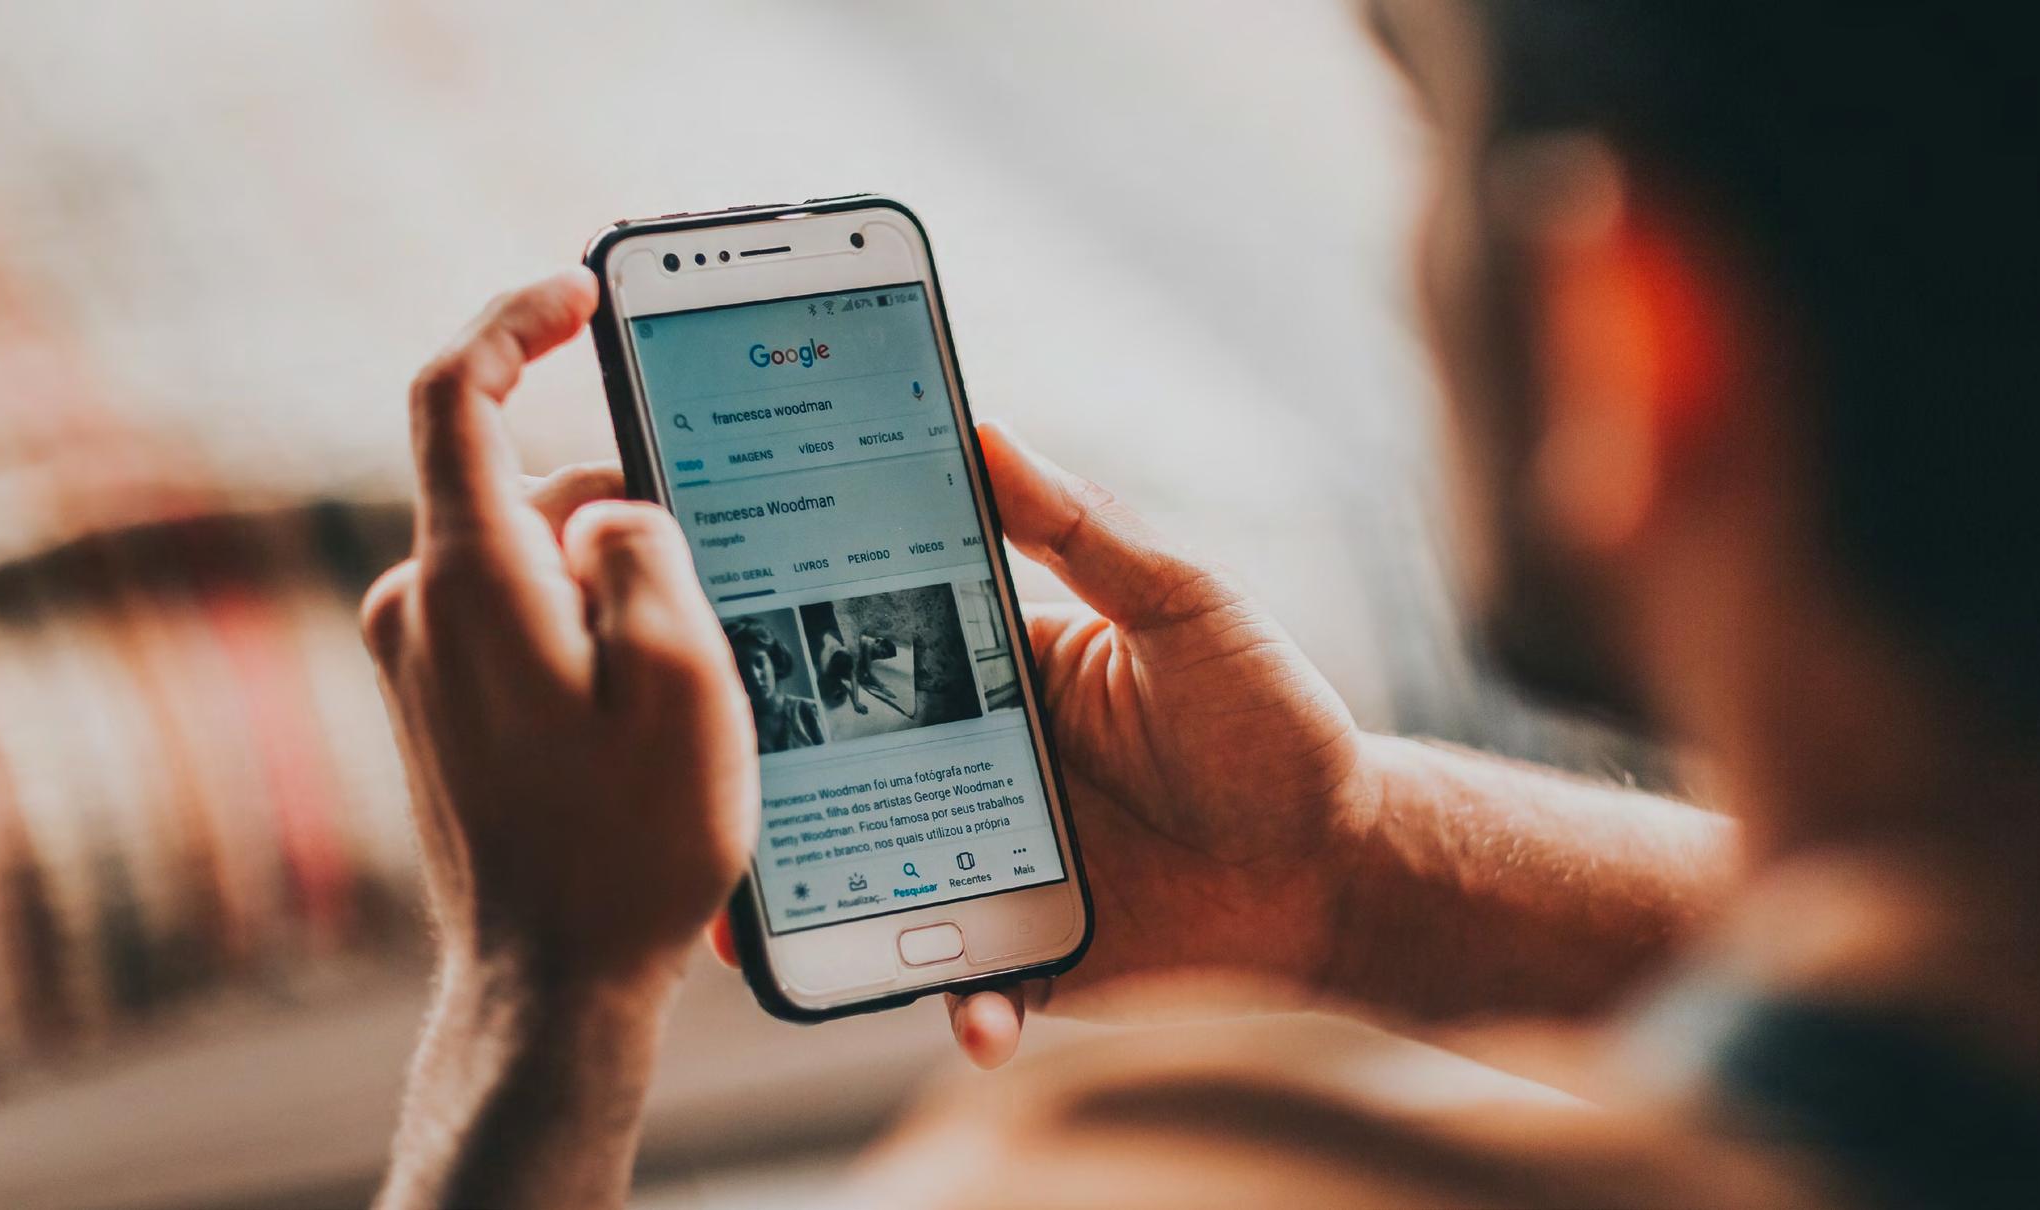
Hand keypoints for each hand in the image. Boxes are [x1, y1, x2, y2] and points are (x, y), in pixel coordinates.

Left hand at [364, 270, 757, 992]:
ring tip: (708, 676)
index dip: (514, 319)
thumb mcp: (684, 679)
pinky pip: (527, 621)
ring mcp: (423, 662)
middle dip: (631, 504)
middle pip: (529, 487)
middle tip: (728, 572)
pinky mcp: (441, 709)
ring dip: (621, 583)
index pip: (452, 394)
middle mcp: (421, 607)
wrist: (554, 984)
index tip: (582, 290)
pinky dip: (594, 629)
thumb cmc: (632, 840)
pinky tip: (661, 711)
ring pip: (537, 560)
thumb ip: (647, 551)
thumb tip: (611, 504)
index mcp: (470, 579)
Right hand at [711, 424, 1374, 1065]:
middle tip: (695, 785)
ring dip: (813, 916)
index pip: (874, 646)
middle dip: (760, 791)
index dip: (792, 637)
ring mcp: (994, 870)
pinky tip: (977, 1019)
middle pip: (840, 780)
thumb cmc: (1275, 724)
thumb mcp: (1186, 609)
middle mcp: (977, 772)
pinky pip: (973, 990)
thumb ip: (1088, 533)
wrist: (1344, 868)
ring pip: (871, 890)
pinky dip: (967, 1009)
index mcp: (1000, 677)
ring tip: (762, 936)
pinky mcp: (1034, 957)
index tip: (709, 616)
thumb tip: (988, 432)